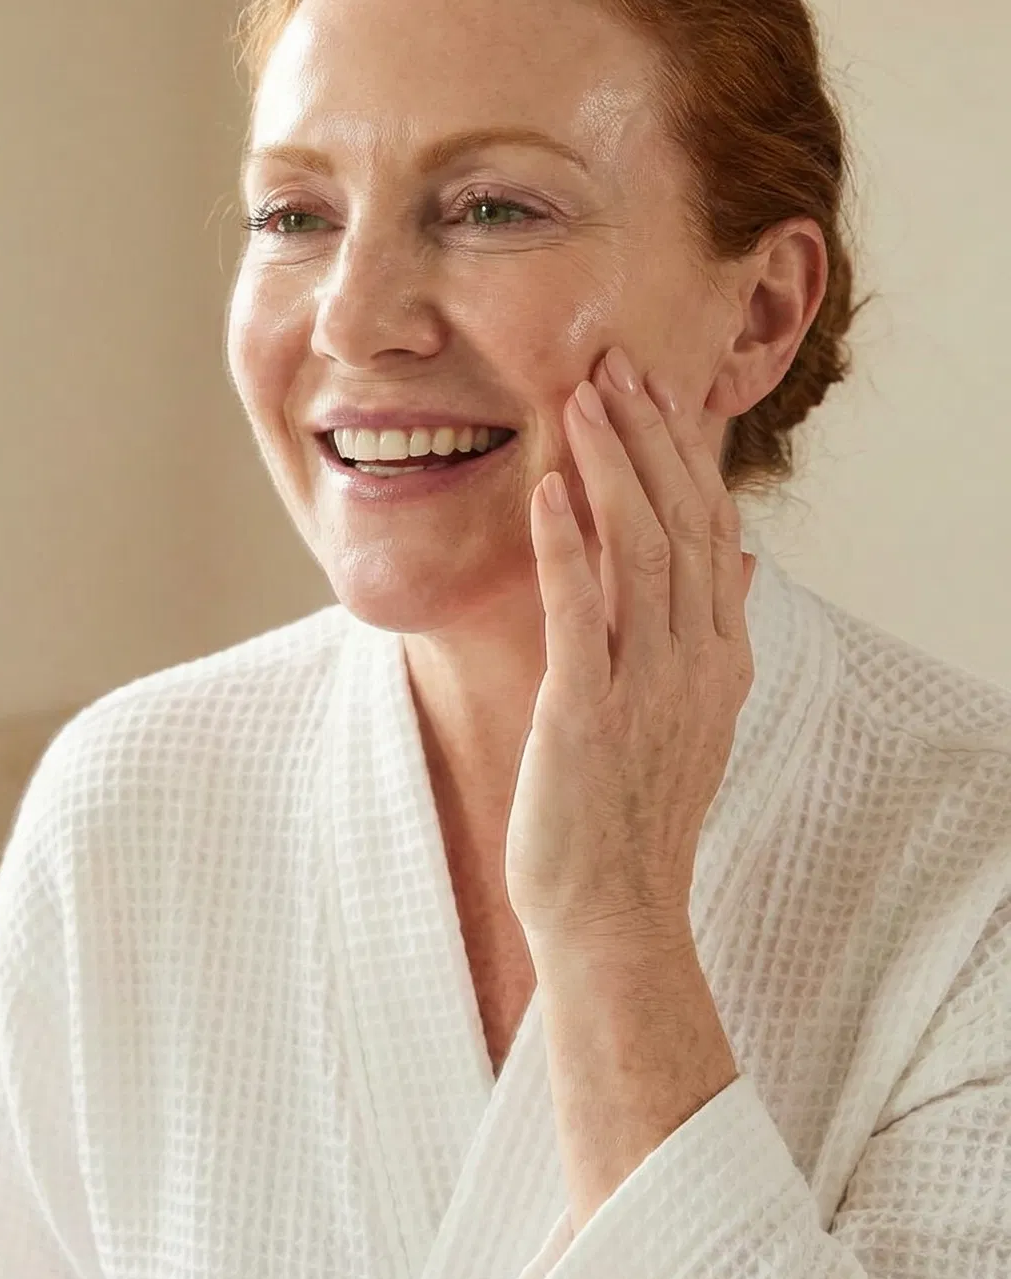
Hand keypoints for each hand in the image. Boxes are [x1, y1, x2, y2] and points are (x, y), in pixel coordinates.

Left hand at [504, 346, 755, 952]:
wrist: (614, 913)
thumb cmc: (631, 813)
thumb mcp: (687, 714)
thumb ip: (704, 632)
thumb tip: (730, 559)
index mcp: (718, 658)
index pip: (710, 530)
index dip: (683, 455)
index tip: (655, 391)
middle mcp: (694, 662)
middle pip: (681, 523)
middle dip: (649, 437)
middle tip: (616, 365)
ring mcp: (646, 687)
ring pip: (640, 551)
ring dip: (611, 467)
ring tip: (583, 399)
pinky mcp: (586, 713)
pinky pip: (581, 612)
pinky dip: (567, 545)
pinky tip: (548, 490)